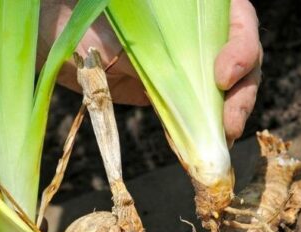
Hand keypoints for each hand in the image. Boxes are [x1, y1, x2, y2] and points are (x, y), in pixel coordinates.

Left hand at [44, 0, 262, 143]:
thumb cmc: (85, 18)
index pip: (238, 19)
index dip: (242, 46)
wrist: (57, 40)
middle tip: (230, 124)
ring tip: (222, 140)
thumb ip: (139, 43)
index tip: (224, 76)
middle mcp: (199, 32)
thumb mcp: (116, 25)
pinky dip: (198, 131)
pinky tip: (195, 149)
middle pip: (243, 58)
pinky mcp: (170, 93)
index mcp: (195, 6)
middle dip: (242, 93)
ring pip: (225, 90)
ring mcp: (187, 64)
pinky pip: (194, 112)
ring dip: (228, 117)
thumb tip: (152, 69)